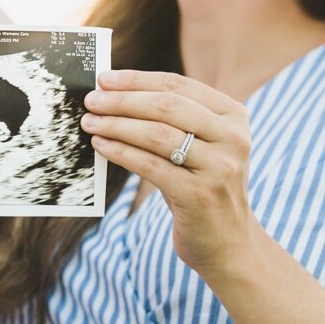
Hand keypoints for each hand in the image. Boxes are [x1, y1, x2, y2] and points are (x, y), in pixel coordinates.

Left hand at [81, 69, 262, 277]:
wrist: (229, 244)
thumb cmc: (202, 187)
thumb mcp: (199, 148)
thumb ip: (172, 121)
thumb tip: (114, 95)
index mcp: (234, 116)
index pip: (178, 86)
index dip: (137, 80)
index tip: (105, 79)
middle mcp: (233, 138)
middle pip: (166, 106)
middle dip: (122, 100)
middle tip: (91, 100)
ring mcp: (219, 167)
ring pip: (156, 134)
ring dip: (116, 125)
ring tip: (90, 123)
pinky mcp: (200, 194)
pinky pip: (150, 165)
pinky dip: (120, 152)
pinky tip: (101, 147)